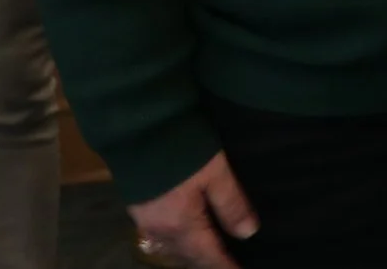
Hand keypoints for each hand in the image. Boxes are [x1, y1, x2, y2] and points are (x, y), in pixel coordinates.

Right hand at [128, 152, 256, 268]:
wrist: (138, 130)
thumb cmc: (183, 150)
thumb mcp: (216, 173)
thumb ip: (232, 204)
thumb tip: (248, 233)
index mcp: (180, 225)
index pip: (207, 255)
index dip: (225, 266)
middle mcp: (160, 230)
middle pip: (188, 255)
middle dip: (207, 262)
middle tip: (227, 263)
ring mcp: (145, 221)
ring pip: (172, 248)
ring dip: (192, 254)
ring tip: (211, 253)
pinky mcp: (139, 208)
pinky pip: (161, 237)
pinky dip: (178, 242)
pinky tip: (187, 236)